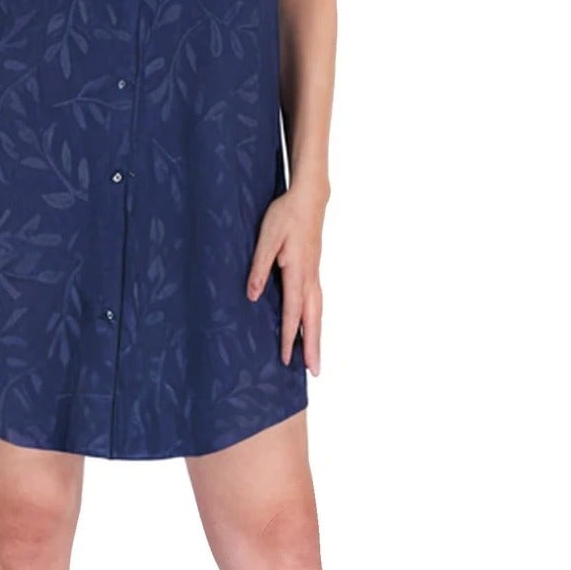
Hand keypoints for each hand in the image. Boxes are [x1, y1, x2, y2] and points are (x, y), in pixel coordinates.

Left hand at [245, 185, 324, 373]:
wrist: (309, 198)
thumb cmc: (285, 215)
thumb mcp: (266, 238)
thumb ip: (258, 267)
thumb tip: (252, 295)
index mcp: (296, 271)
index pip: (293, 311)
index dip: (290, 336)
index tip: (288, 359)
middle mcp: (309, 277)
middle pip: (313, 318)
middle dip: (312, 346)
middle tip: (314, 371)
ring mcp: (314, 274)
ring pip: (318, 312)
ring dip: (317, 336)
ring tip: (315, 359)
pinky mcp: (313, 271)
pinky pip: (316, 302)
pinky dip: (315, 320)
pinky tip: (311, 328)